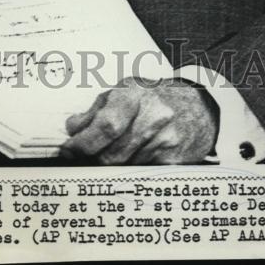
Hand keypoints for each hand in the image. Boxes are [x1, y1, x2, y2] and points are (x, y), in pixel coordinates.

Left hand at [61, 77, 217, 164]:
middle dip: (91, 159)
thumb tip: (72, 129)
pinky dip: (127, 170)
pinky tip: (126, 161)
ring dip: (108, 167)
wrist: (196, 107)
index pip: (106, 125)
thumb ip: (96, 110)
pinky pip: (140, 173)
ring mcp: (165, 141)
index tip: (68, 151)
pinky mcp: (173, 161)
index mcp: (134, 95)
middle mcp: (153, 117)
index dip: (84, 143)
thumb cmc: (153, 96)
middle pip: (112, 154)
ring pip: (124, 167)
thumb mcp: (122, 91)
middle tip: (80, 159)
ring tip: (103, 157)